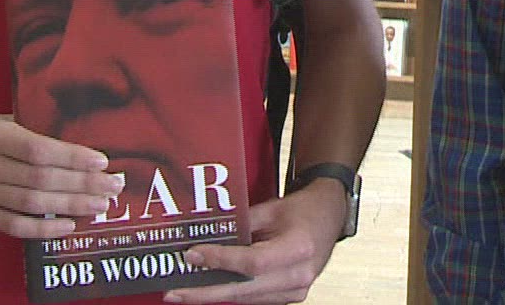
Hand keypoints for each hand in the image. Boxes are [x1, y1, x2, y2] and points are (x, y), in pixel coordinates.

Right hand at [0, 112, 122, 238]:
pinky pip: (14, 226)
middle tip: (114, 186)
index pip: (40, 150)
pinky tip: (68, 226)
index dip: (73, 157)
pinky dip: (43, 229)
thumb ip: (25, 128)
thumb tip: (67, 138)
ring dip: (72, 206)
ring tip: (100, 205)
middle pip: (42, 179)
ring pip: (33, 204)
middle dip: (83, 184)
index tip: (101, 160)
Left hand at [162, 185, 346, 303]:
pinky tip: (211, 289)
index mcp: (298, 248)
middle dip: (206, 292)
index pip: (252, 262)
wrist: (329, 216)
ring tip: (185, 292)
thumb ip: (241, 224)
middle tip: (176, 292)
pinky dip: (233, 294)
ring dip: (215, 295)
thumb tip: (206, 236)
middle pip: (245, 289)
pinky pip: (256, 299)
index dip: (220, 261)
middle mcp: (299, 274)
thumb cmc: (303, 209)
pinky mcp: (291, 296)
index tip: (192, 256)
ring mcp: (297, 289)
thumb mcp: (271, 208)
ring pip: (248, 298)